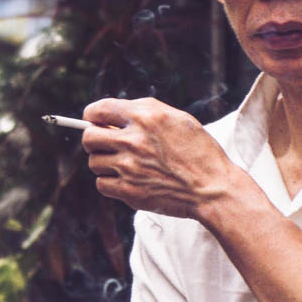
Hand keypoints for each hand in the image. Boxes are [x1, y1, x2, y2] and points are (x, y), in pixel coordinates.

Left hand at [80, 97, 237, 219]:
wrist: (213, 187)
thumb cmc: (198, 151)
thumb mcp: (177, 119)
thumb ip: (144, 113)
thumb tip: (112, 116)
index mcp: (146, 116)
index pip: (99, 110)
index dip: (92, 115)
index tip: (94, 121)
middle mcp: (134, 140)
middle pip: (89, 137)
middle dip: (94, 140)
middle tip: (106, 144)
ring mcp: (129, 167)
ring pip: (94, 162)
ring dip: (105, 162)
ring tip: (125, 164)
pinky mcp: (129, 190)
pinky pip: (102, 184)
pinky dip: (110, 182)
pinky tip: (128, 179)